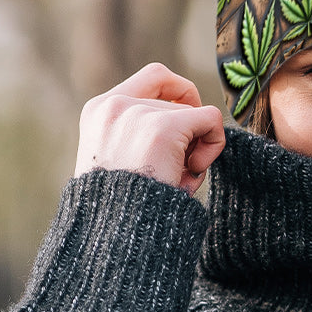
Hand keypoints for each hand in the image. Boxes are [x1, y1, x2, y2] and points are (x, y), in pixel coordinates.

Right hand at [75, 63, 225, 196]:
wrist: (113, 235)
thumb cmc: (122, 208)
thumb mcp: (119, 160)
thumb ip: (141, 133)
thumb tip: (196, 117)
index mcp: (98, 111)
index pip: (154, 77)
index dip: (180, 94)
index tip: (186, 123)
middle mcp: (114, 105)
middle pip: (178, 101)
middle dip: (187, 134)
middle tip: (177, 169)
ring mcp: (138, 114)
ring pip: (195, 114)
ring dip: (195, 148)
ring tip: (176, 179)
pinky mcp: (163, 128)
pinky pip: (211, 120)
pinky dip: (214, 144)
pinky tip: (192, 172)